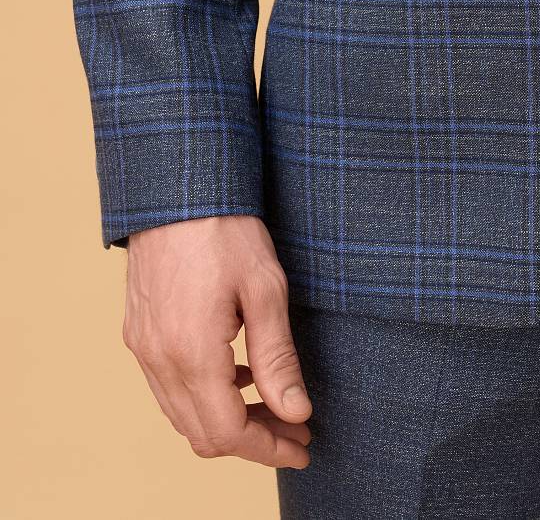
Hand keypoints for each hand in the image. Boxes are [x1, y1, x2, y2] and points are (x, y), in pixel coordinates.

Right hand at [123, 215, 311, 467]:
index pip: (229, 433)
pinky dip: (202, 395)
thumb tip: (295, 413)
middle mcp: (158, 358)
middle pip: (203, 434)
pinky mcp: (138, 331)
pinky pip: (167, 387)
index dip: (269, 449)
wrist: (176, 188)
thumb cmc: (225, 230)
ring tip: (273, 402)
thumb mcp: (265, 290)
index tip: (304, 446)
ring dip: (226, 420)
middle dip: (253, 440)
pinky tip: (237, 372)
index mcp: (191, 353)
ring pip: (182, 415)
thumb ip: (277, 358)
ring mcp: (142, 346)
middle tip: (295, 427)